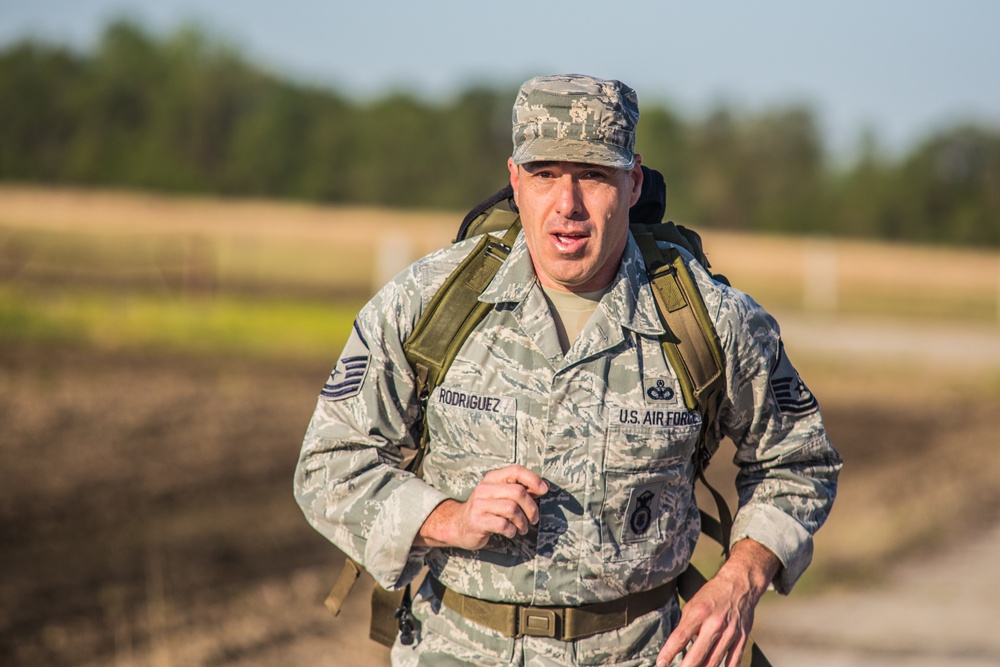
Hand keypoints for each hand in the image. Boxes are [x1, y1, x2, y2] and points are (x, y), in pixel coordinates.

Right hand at [415, 465, 548, 549]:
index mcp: (492, 478)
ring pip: (512, 509)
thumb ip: (519, 490)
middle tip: (534, 519)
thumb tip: (543, 487)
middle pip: (518, 492)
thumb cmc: (485, 510)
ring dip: (523, 522)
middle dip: (531, 508)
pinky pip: (503, 524)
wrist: (458, 525)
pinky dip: (512, 530)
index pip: (516, 470)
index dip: (533, 479)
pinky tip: (511, 532)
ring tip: (522, 528)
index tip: (544, 490)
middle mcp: (485, 488)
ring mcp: (479, 504)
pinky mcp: (477, 521)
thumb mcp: (500, 495)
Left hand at [656, 540, 779, 666]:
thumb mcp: (693, 604)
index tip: (660, 663)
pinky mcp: (741, 639)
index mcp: (699, 613)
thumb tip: (675, 647)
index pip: (680, 637)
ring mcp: (730, 633)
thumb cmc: (713, 594)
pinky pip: (733, 662)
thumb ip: (685, 625)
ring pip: (713, 662)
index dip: (668, 653)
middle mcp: (715, 624)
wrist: (740, 585)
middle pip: (697, 655)